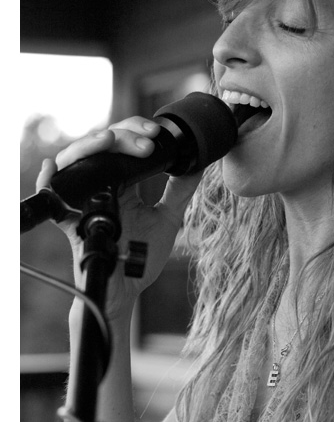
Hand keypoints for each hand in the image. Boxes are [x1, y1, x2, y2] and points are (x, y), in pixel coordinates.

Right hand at [36, 116, 202, 320]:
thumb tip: (197, 164)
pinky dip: (48, 180)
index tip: (156, 133)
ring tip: (109, 140)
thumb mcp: (169, 218)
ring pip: (74, 163)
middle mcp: (101, 188)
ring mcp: (84, 202)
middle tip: (146, 140)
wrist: (127, 290)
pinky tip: (53, 166)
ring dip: (89, 147)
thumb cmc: (141, 258)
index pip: (122, 144)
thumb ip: (180, 192)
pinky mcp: (71, 222)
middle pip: (99, 146)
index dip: (134, 130)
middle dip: (121, 135)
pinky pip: (53, 199)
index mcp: (122, 184)